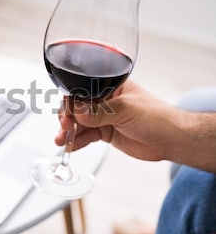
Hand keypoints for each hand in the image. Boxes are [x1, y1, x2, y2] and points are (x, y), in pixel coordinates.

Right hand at [55, 80, 182, 161]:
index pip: (82, 91)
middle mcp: (104, 100)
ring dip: (68, 131)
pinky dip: (77, 141)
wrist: (171, 140)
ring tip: (61, 140)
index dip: (71, 102)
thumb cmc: (157, 117)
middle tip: (64, 127)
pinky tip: (69, 146)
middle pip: (77, 107)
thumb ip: (100, 112)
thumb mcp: (126, 110)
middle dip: (67, 117)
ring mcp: (103, 117)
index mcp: (109, 87)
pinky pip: (86, 136)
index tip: (67, 114)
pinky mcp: (104, 132)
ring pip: (79, 123)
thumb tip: (77, 113)